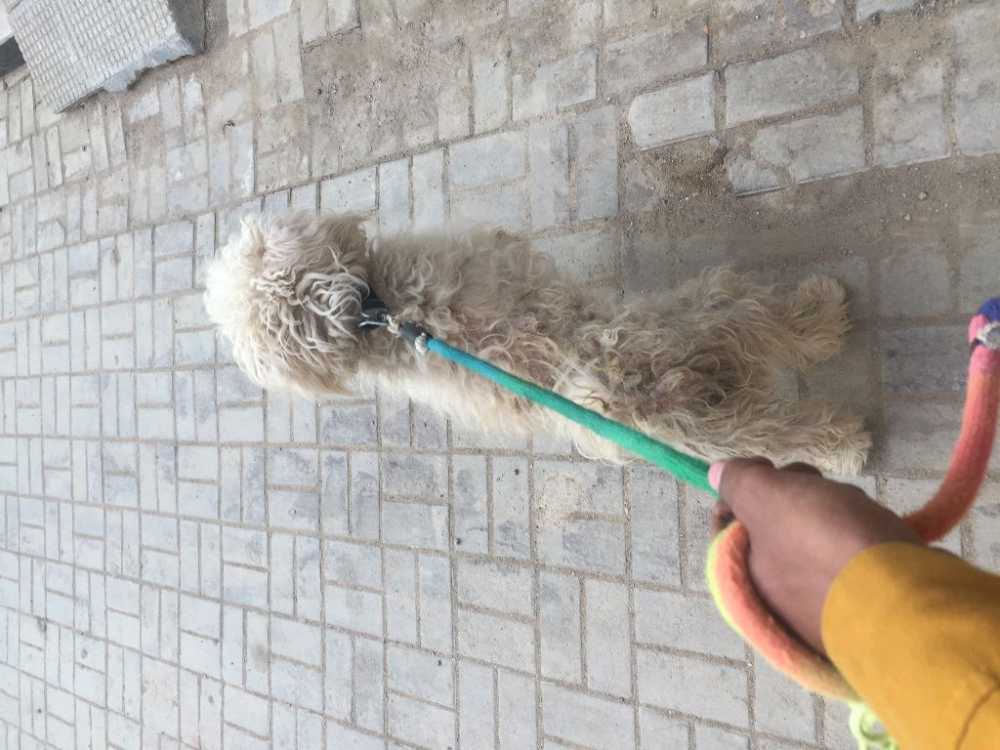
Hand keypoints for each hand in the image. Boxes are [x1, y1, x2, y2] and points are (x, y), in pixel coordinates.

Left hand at [709, 459, 921, 654]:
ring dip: (833, 509)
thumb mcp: (767, 498)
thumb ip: (738, 482)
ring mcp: (822, 606)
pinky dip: (860, 532)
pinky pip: (851, 555)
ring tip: (852, 506)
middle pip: (774, 525)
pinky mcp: (863, 605)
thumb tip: (716, 474)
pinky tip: (873, 523)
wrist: (909, 601)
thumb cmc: (825, 543)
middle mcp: (776, 601)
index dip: (742, 489)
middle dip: (795, 495)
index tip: (765, 471)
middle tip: (812, 483)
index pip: (725, 525)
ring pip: (816, 536)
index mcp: (743, 580)